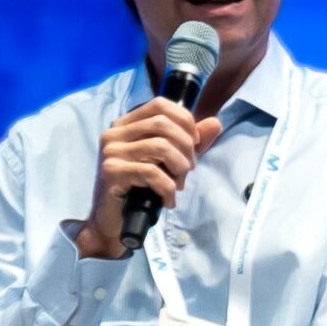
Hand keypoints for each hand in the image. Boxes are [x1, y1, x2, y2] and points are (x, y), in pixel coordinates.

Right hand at [75, 99, 221, 258]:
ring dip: (179, 168)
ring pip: (160, 146)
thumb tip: (215, 123)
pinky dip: (167, 188)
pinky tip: (168, 200)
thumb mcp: (169, 162)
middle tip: (188, 169)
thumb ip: (190, 142)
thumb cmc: (140, 189)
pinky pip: (151, 173)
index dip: (184, 120)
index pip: (160, 105)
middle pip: (162, 124)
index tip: (194, 143)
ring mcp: (111, 152)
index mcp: (126, 124)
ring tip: (178, 185)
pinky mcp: (111, 172)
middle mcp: (114, 133)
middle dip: (185, 147)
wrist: (113, 221)